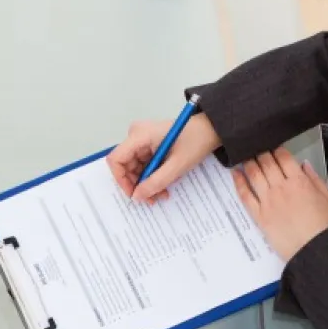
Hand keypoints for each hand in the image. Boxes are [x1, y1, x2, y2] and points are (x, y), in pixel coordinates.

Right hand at [106, 113, 220, 203]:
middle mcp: (137, 136)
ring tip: (162, 194)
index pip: (116, 159)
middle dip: (137, 185)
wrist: (211, 129)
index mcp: (140, 135)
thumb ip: (155, 182)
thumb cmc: (196, 141)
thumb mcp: (177, 166)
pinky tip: (163, 185)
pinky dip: (152, 177)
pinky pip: (143, 165)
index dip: (121, 180)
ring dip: (146, 183)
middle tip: (152, 199)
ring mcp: (142, 140)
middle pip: (125, 166)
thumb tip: (137, 196)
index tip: (134, 194)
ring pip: (134, 168)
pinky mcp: (149, 145)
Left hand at [232, 148, 327, 261]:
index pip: (283, 158)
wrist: (315, 250)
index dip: (276, 148)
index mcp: (300, 181)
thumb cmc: (326, 225)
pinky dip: (239, 182)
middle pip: (266, 163)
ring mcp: (268, 201)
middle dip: (260, 152)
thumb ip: (316, 179)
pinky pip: (245, 196)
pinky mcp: (259, 216)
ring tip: (243, 156)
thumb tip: (303, 165)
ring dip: (248, 162)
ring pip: (254, 175)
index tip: (272, 145)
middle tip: (255, 147)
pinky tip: (235, 174)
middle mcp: (281, 188)